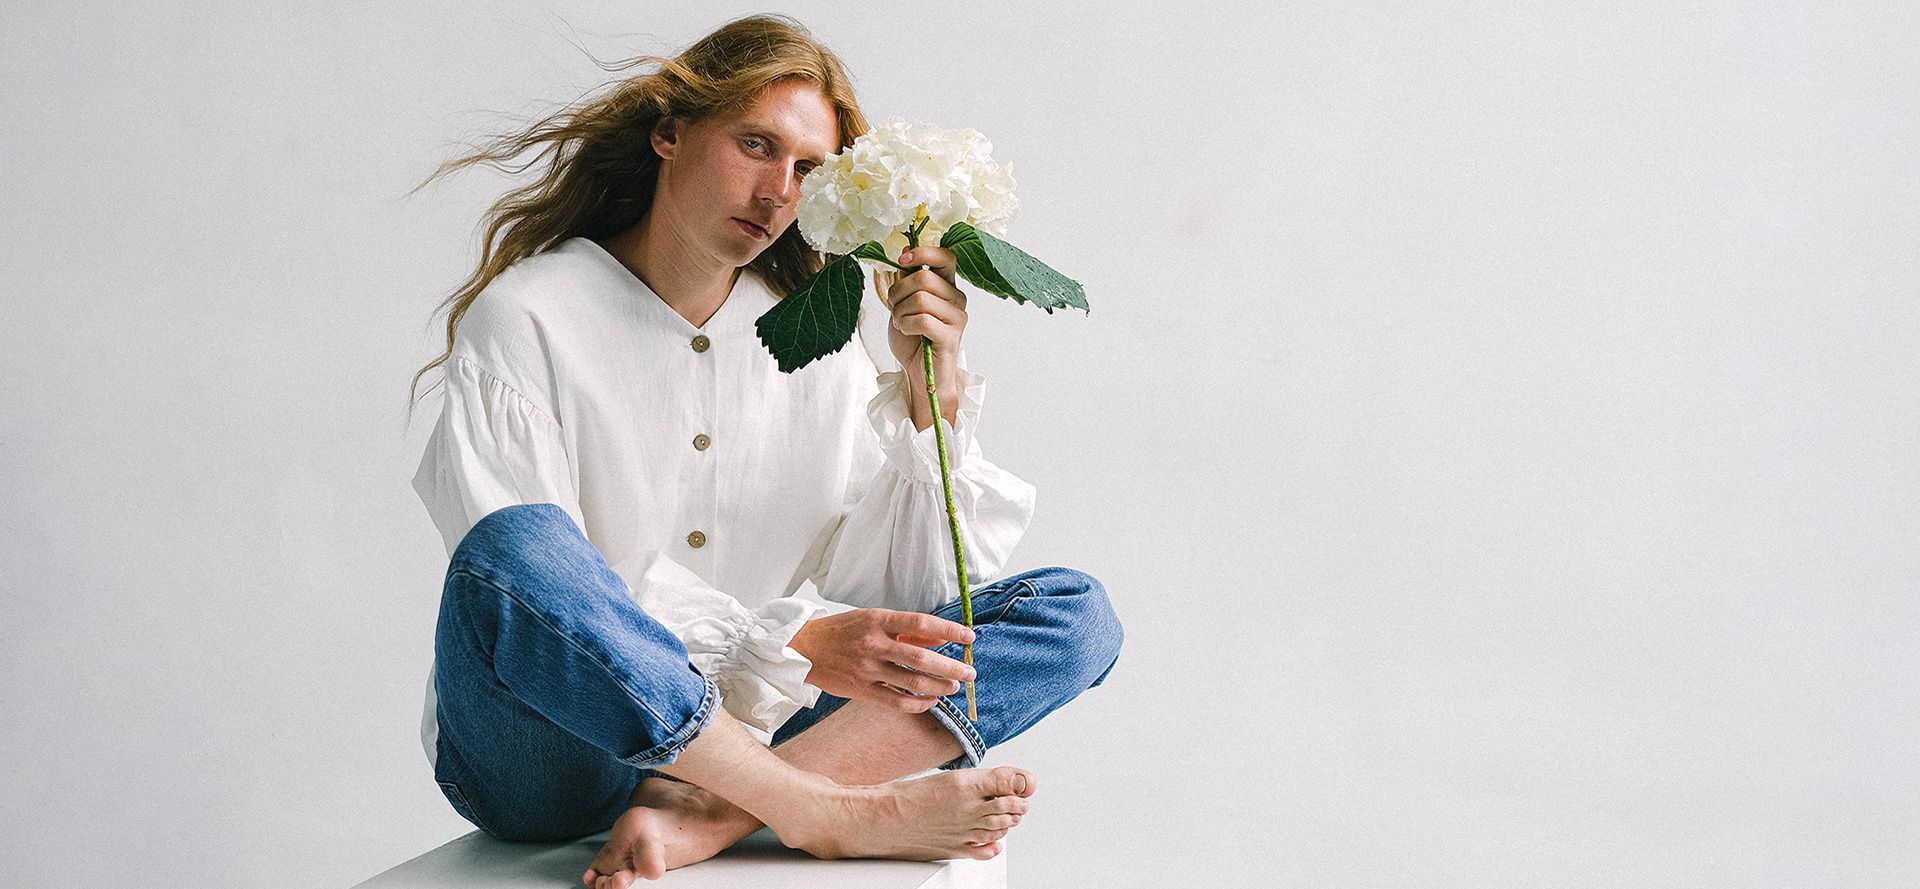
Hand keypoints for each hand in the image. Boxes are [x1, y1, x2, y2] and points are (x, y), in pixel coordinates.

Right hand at [790, 607, 976, 712]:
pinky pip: (896, 701)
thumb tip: (942, 637)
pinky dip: (918, 703)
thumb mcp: (873, 619)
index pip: (921, 623)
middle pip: (921, 657)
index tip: (970, 637)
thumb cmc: (842, 631)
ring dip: (939, 687)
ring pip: (912, 681)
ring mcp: (867, 669)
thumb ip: (907, 630)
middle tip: (970, 673)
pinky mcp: (861, 690)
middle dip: (950, 667)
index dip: (949, 629)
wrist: (802, 648)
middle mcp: (873, 643)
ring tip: (953, 688)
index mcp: (877, 619)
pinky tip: (931, 702)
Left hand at [874, 246, 968, 427]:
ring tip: (901, 323)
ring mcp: (957, 317)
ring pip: (920, 299)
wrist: (919, 373)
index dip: (924, 253)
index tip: (903, 259)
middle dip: (898, 293)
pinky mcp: (951, 336)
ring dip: (900, 312)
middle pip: (923, 279)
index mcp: (947, 286)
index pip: (946, 257)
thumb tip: (905, 251)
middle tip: (894, 309)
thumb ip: (908, 280)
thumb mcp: (905, 303)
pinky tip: (907, 332)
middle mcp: (957, 298)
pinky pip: (922, 320)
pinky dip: (905, 325)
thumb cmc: (913, 339)